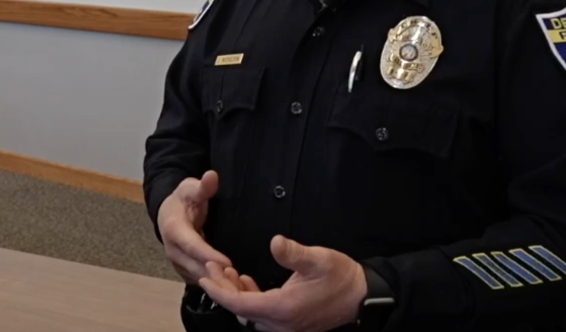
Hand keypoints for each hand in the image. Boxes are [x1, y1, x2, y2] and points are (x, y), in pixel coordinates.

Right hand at [157, 171, 231, 283]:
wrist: (167, 212)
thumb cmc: (183, 200)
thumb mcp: (191, 188)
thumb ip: (203, 186)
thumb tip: (212, 176)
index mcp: (174, 230)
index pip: (192, 246)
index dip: (209, 255)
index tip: (228, 263)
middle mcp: (172, 250)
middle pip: (196, 267)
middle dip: (217, 274)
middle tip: (240, 280)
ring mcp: (177, 263)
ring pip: (198, 277)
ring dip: (216, 282)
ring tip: (239, 285)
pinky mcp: (183, 270)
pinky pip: (199, 281)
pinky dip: (214, 284)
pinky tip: (231, 285)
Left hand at [198, 235, 366, 331]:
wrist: (362, 296)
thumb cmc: (340, 276)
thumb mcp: (318, 259)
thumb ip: (294, 253)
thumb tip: (274, 242)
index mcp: (284, 309)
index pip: (240, 305)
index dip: (219, 292)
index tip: (204, 278)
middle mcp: (281, 323)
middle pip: (242, 310)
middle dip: (223, 288)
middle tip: (212, 266)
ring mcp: (286, 326)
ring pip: (250, 312)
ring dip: (236, 293)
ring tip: (227, 269)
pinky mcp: (290, 322)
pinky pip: (262, 313)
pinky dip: (250, 297)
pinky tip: (245, 280)